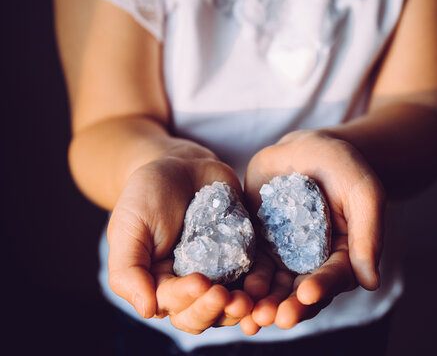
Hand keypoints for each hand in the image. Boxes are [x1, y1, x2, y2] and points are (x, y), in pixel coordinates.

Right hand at [107, 146, 252, 333]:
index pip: (172, 305)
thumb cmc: (147, 195)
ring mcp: (219, 273)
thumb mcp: (129, 227)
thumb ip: (128, 270)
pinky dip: (259, 287)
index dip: (186, 299)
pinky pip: (253, 279)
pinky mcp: (242, 257)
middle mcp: (189, 285)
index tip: (199, 282)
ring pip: (229, 305)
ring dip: (238, 307)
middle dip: (213, 310)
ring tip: (248, 299)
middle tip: (226, 296)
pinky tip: (264, 284)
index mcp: (159, 284)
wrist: (182, 166)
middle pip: (202, 315)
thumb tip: (145, 310)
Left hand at [239, 130, 384, 333]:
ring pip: (274, 286)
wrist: (304, 149)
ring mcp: (285, 255)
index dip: (322, 287)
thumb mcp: (362, 191)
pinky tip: (233, 292)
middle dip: (288, 306)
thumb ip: (368, 233)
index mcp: (343, 255)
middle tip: (275, 317)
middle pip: (301, 291)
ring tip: (250, 314)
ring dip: (263, 302)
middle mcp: (314, 262)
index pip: (335, 277)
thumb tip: (371, 282)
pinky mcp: (260, 245)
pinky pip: (251, 267)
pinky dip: (243, 281)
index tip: (307, 294)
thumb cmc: (341, 165)